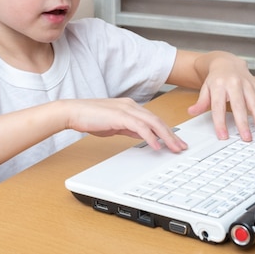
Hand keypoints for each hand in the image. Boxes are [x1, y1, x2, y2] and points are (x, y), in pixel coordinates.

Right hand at [64, 97, 187, 151]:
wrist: (73, 112)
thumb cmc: (90, 118)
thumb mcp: (115, 125)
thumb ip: (129, 128)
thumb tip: (142, 136)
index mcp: (131, 107)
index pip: (154, 119)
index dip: (167, 131)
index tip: (175, 142)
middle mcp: (132, 106)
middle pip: (158, 121)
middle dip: (171, 135)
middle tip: (181, 146)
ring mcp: (126, 110)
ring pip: (153, 123)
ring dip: (166, 136)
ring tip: (174, 148)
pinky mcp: (120, 116)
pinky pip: (140, 127)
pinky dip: (150, 137)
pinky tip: (156, 146)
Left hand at [187, 53, 254, 141]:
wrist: (226, 61)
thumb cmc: (216, 78)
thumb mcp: (205, 88)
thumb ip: (201, 102)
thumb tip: (191, 112)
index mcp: (219, 85)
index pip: (218, 106)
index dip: (220, 122)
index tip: (223, 136)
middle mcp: (234, 84)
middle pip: (239, 106)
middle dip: (243, 123)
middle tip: (246, 138)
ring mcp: (247, 84)